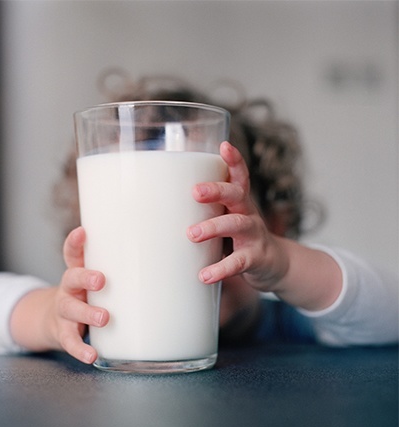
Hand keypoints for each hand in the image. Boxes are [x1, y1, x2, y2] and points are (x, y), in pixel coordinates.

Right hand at [52, 226, 108, 362]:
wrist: (51, 321)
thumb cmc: (84, 296)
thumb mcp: (93, 280)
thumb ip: (119, 271)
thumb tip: (164, 259)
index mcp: (78, 272)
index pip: (73, 253)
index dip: (75, 242)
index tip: (83, 232)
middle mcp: (68, 289)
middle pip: (71, 278)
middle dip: (85, 277)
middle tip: (101, 280)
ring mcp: (64, 311)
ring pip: (70, 309)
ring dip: (87, 313)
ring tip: (104, 318)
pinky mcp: (63, 332)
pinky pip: (70, 342)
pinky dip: (81, 350)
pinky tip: (92, 356)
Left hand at [187, 141, 341, 311]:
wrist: (274, 264)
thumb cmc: (240, 238)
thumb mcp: (227, 219)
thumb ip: (204, 212)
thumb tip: (159, 210)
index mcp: (239, 201)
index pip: (239, 176)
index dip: (234, 160)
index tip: (224, 145)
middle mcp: (248, 213)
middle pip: (236, 194)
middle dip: (217, 190)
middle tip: (195, 192)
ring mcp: (254, 235)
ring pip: (236, 224)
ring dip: (213, 228)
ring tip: (191, 234)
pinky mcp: (255, 258)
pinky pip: (238, 262)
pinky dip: (221, 269)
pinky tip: (204, 275)